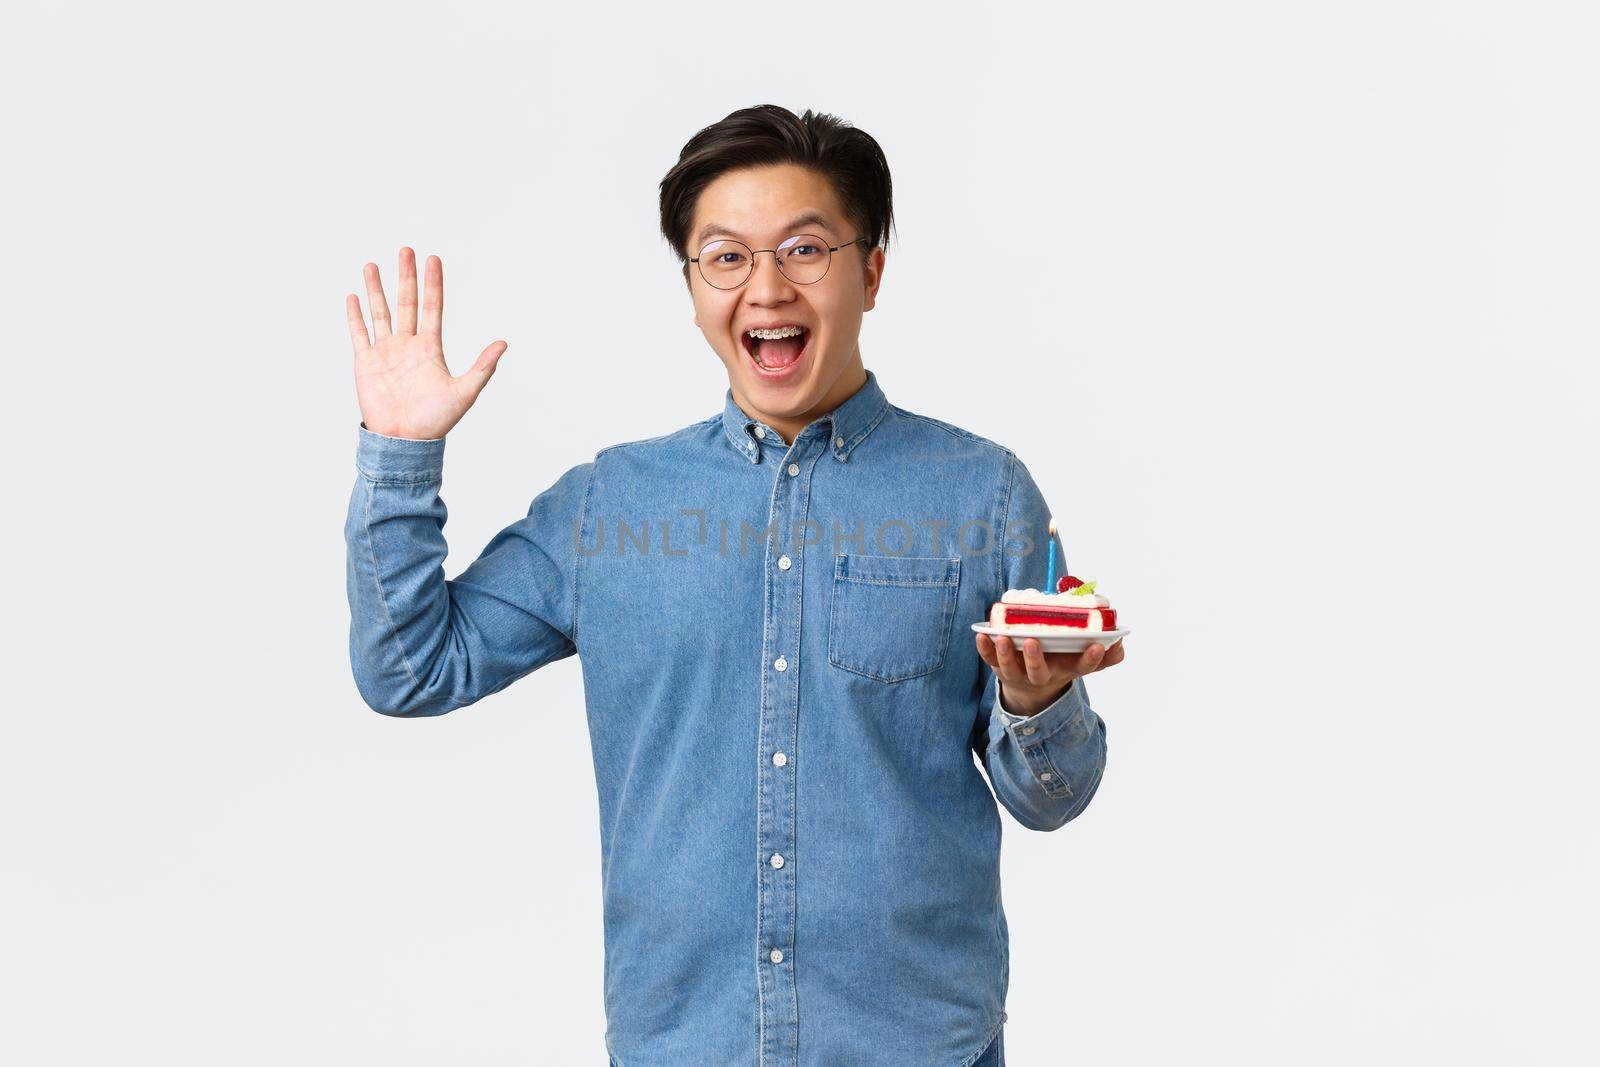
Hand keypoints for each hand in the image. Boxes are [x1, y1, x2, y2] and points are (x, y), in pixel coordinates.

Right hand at [346, 246, 506, 439]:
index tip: (433, 259)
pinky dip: (355, 315)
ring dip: (376, 289)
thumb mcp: (465, 392)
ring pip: (380, 312)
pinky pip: (359, 334)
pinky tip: (353, 296)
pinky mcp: (365, 363)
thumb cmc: (436, 421)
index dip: (433, 283)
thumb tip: (503, 343)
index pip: (432, 307)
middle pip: (406, 302)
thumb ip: (483, 366)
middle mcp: (407, 345)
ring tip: (372, 264)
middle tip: (406, 249)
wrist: (405, 441)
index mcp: (430, 348)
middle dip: (405, 276)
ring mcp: (386, 352)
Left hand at [975, 633, 1126, 716]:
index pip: (1082, 666)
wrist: (1031, 688)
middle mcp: (1042, 675)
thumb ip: (1105, 654)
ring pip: (1010, 668)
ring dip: (1006, 654)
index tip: (1097, 645)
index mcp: (1066, 670)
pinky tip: (982, 634)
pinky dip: (985, 648)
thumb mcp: (1082, 661)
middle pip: (1038, 672)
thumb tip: (1120, 641)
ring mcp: (1018, 673)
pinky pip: (990, 659)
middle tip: (1033, 642)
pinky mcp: (999, 667)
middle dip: (1036, 658)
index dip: (1091, 658)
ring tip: (1004, 638)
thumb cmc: (1061, 663)